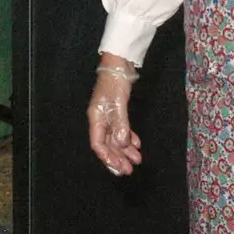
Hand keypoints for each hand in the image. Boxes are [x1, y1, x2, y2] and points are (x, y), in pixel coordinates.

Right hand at [87, 57, 142, 176]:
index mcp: (96, 118)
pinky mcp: (117, 111)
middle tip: (129, 170)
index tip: (119, 167)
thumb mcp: (118, 104)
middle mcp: (100, 119)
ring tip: (137, 159)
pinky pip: (121, 130)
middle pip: (107, 144)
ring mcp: (108, 116)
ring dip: (125, 150)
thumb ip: (120, 124)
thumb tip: (122, 144)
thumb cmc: (115, 83)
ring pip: (115, 139)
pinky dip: (128, 138)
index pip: (98, 144)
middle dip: (117, 158)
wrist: (119, 64)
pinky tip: (136, 144)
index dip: (108, 157)